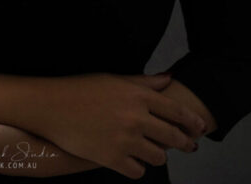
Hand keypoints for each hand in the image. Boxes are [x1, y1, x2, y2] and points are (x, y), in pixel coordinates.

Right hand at [33, 72, 206, 179]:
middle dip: (185, 143)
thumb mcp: (114, 79)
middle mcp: (135, 118)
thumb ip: (144, 82)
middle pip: (173, 136)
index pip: (176, 111)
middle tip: (189, 146)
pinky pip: (138, 171)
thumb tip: (168, 79)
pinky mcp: (111, 158)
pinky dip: (137, 168)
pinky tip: (133, 161)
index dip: (192, 122)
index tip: (200, 128)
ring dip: (158, 155)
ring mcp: (124, 139)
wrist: (50, 106)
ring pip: (158, 157)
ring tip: (153, 152)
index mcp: (138, 95)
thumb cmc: (80, 89)